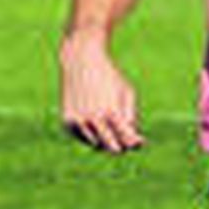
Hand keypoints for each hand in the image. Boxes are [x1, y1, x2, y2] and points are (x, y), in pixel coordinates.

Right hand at [59, 36, 142, 153]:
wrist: (81, 60)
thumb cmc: (110, 76)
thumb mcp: (127, 93)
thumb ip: (131, 119)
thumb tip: (134, 144)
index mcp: (112, 112)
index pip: (127, 141)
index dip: (135, 143)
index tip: (140, 140)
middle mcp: (93, 119)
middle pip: (112, 148)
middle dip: (121, 146)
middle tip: (125, 136)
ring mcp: (78, 121)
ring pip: (97, 145)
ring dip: (105, 139)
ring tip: (108, 120)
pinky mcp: (67, 122)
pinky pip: (84, 138)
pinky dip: (91, 134)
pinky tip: (94, 118)